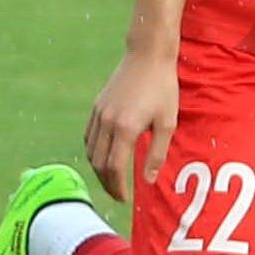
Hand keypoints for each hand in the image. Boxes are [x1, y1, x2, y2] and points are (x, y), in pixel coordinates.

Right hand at [85, 48, 177, 200]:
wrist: (147, 55)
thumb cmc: (162, 88)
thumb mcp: (167, 122)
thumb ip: (156, 154)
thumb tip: (147, 180)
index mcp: (126, 128)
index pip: (115, 168)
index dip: (118, 188)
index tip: (124, 199)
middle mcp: (107, 122)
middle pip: (99, 163)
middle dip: (107, 183)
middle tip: (117, 195)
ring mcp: (99, 113)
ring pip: (90, 151)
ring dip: (98, 170)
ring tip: (111, 180)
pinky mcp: (97, 106)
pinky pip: (88, 136)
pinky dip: (92, 152)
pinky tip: (102, 157)